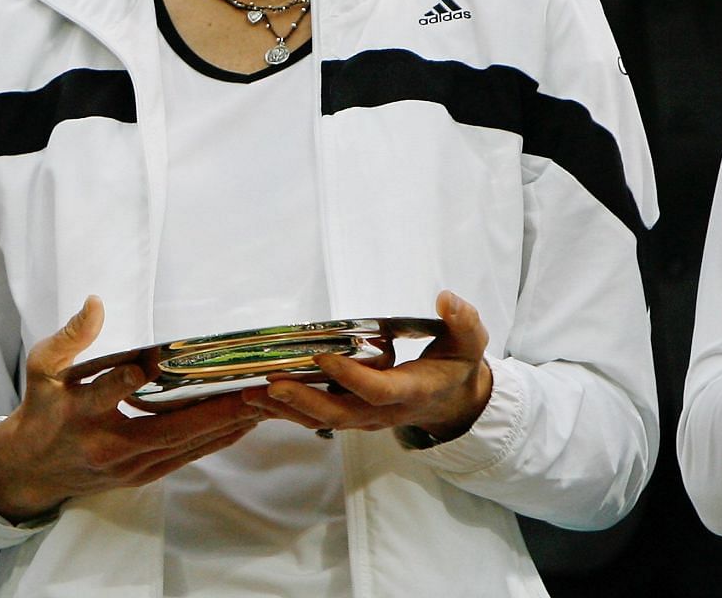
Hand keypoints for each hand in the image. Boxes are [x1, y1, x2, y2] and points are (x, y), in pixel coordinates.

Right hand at [0, 296, 262, 523]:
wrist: (33, 468)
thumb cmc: (41, 408)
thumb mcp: (41, 367)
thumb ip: (70, 336)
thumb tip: (97, 302)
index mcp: (78, 412)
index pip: (107, 392)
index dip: (132, 377)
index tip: (158, 359)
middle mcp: (107, 444)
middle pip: (165, 428)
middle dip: (210, 409)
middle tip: (248, 389)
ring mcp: (128, 465)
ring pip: (183, 446)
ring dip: (223, 425)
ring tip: (259, 403)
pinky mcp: (142, 475)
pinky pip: (185, 458)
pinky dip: (215, 440)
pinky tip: (242, 424)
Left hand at [246, 290, 492, 443]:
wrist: (453, 403)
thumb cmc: (456, 366)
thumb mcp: (469, 343)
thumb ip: (463, 322)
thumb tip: (447, 300)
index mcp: (411, 391)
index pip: (378, 390)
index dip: (352, 377)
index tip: (324, 357)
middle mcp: (384, 411)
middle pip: (341, 414)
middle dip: (305, 401)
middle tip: (272, 383)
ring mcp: (366, 418)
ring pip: (322, 420)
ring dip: (287, 409)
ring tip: (252, 393)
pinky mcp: (351, 416)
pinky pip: (316, 419)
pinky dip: (288, 410)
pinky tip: (259, 397)